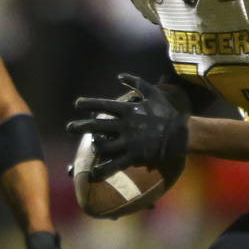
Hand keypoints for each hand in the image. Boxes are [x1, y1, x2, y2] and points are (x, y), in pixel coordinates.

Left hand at [67, 73, 188, 179]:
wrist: (179, 134)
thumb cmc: (166, 112)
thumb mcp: (153, 92)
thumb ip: (136, 82)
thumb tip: (119, 76)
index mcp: (128, 110)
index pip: (102, 105)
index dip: (88, 104)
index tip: (77, 104)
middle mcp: (125, 125)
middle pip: (96, 126)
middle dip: (80, 126)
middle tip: (69, 128)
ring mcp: (128, 142)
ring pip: (103, 145)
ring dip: (94, 146)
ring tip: (90, 145)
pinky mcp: (133, 156)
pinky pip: (115, 164)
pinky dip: (103, 168)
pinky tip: (94, 172)